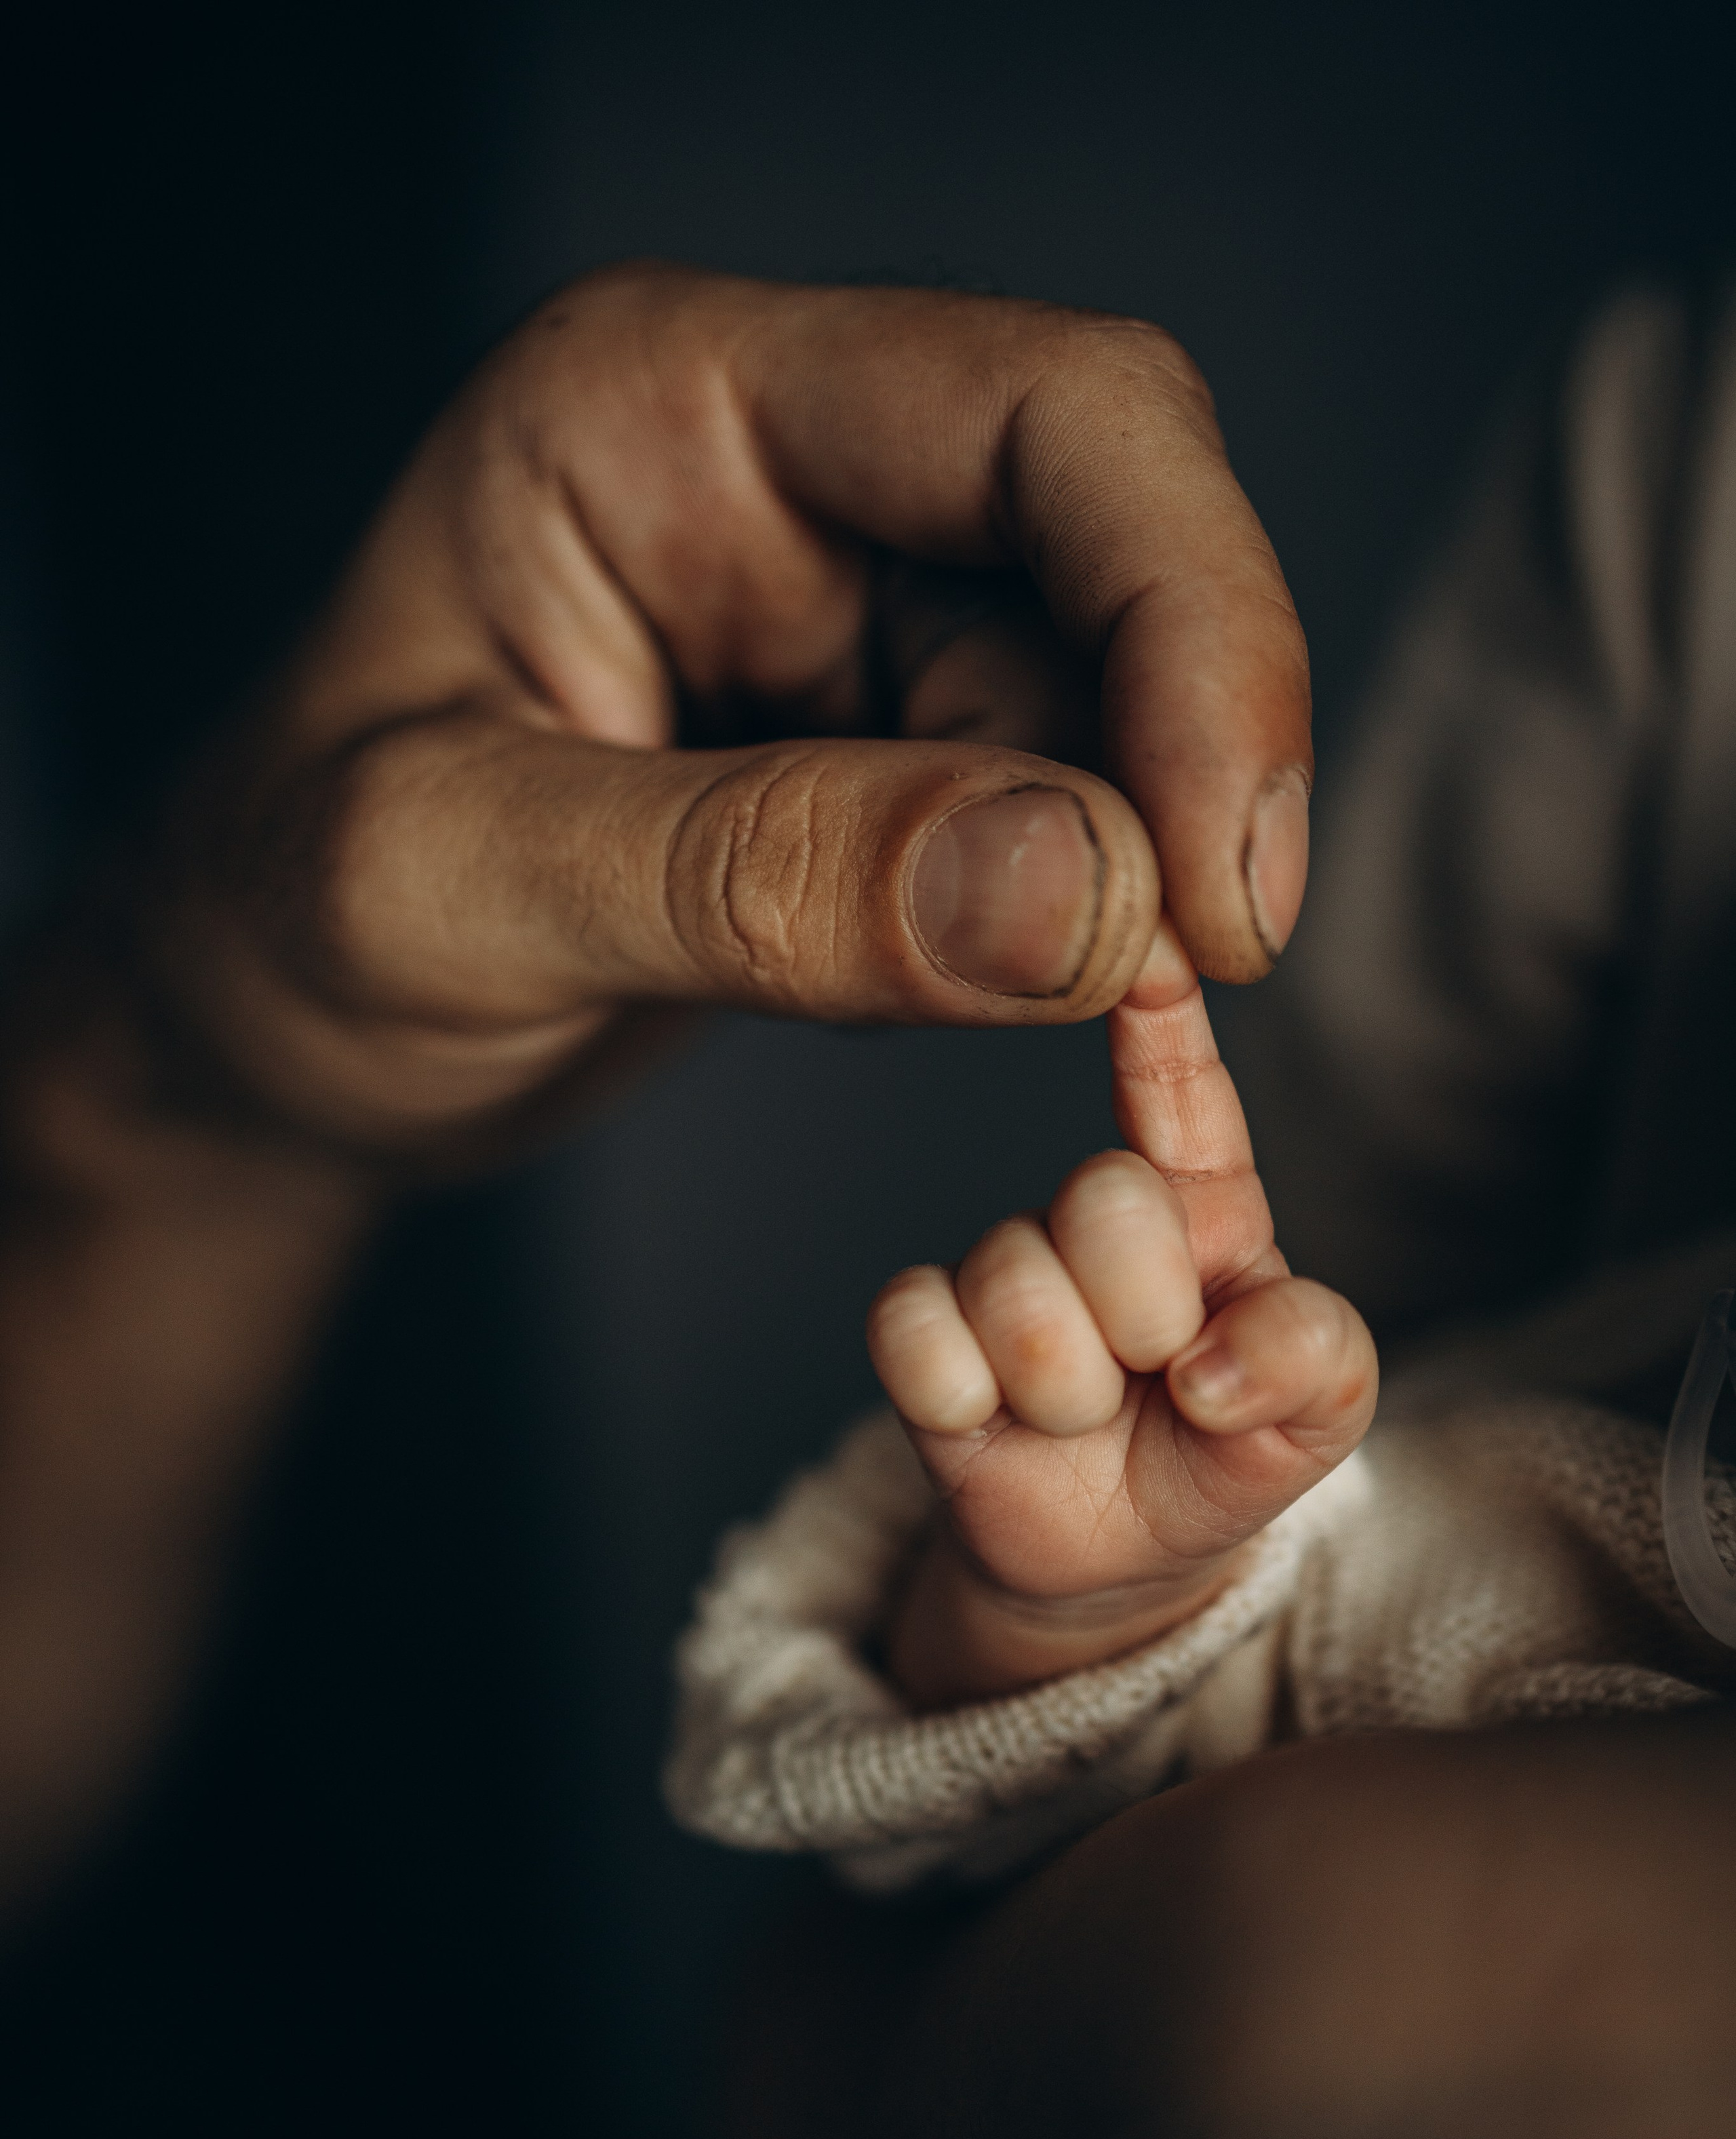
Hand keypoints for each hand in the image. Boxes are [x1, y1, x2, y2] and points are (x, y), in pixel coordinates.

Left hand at [147, 261, 1311, 1159]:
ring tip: (984, 1012)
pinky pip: (1064, 820)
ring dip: (1117, 877)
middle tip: (1172, 985)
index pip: (1047, 417)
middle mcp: (788, 473)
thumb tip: (1089, 896)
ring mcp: (848, 613)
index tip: (1218, 884)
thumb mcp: (455, 892)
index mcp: (661, 401)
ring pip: (1112, 709)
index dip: (1195, 617)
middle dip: (1175, 771)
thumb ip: (759, 880)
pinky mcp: (887, 751)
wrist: (263, 1029)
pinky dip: (1065, 933)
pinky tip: (944, 999)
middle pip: (1119, 552)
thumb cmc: (284, 925)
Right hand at [869, 927, 1375, 1704]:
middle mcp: (1094, 1210)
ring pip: (1010, 1282)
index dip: (1165, 1013)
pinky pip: (912, 1329)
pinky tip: (992, 1421)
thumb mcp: (1320, 1412)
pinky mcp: (921, 1331)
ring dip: (1066, 1385)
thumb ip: (1319, 1360)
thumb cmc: (1228, 1449)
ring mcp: (1000, 1266)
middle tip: (1158, 1372)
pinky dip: (962, 1393)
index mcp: (1203, 1199)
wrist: (1120, 1559)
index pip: (1184, 1086)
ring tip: (1087, 1417)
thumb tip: (1211, 1368)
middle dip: (1144, 1310)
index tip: (1152, 945)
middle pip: (1104, 1196)